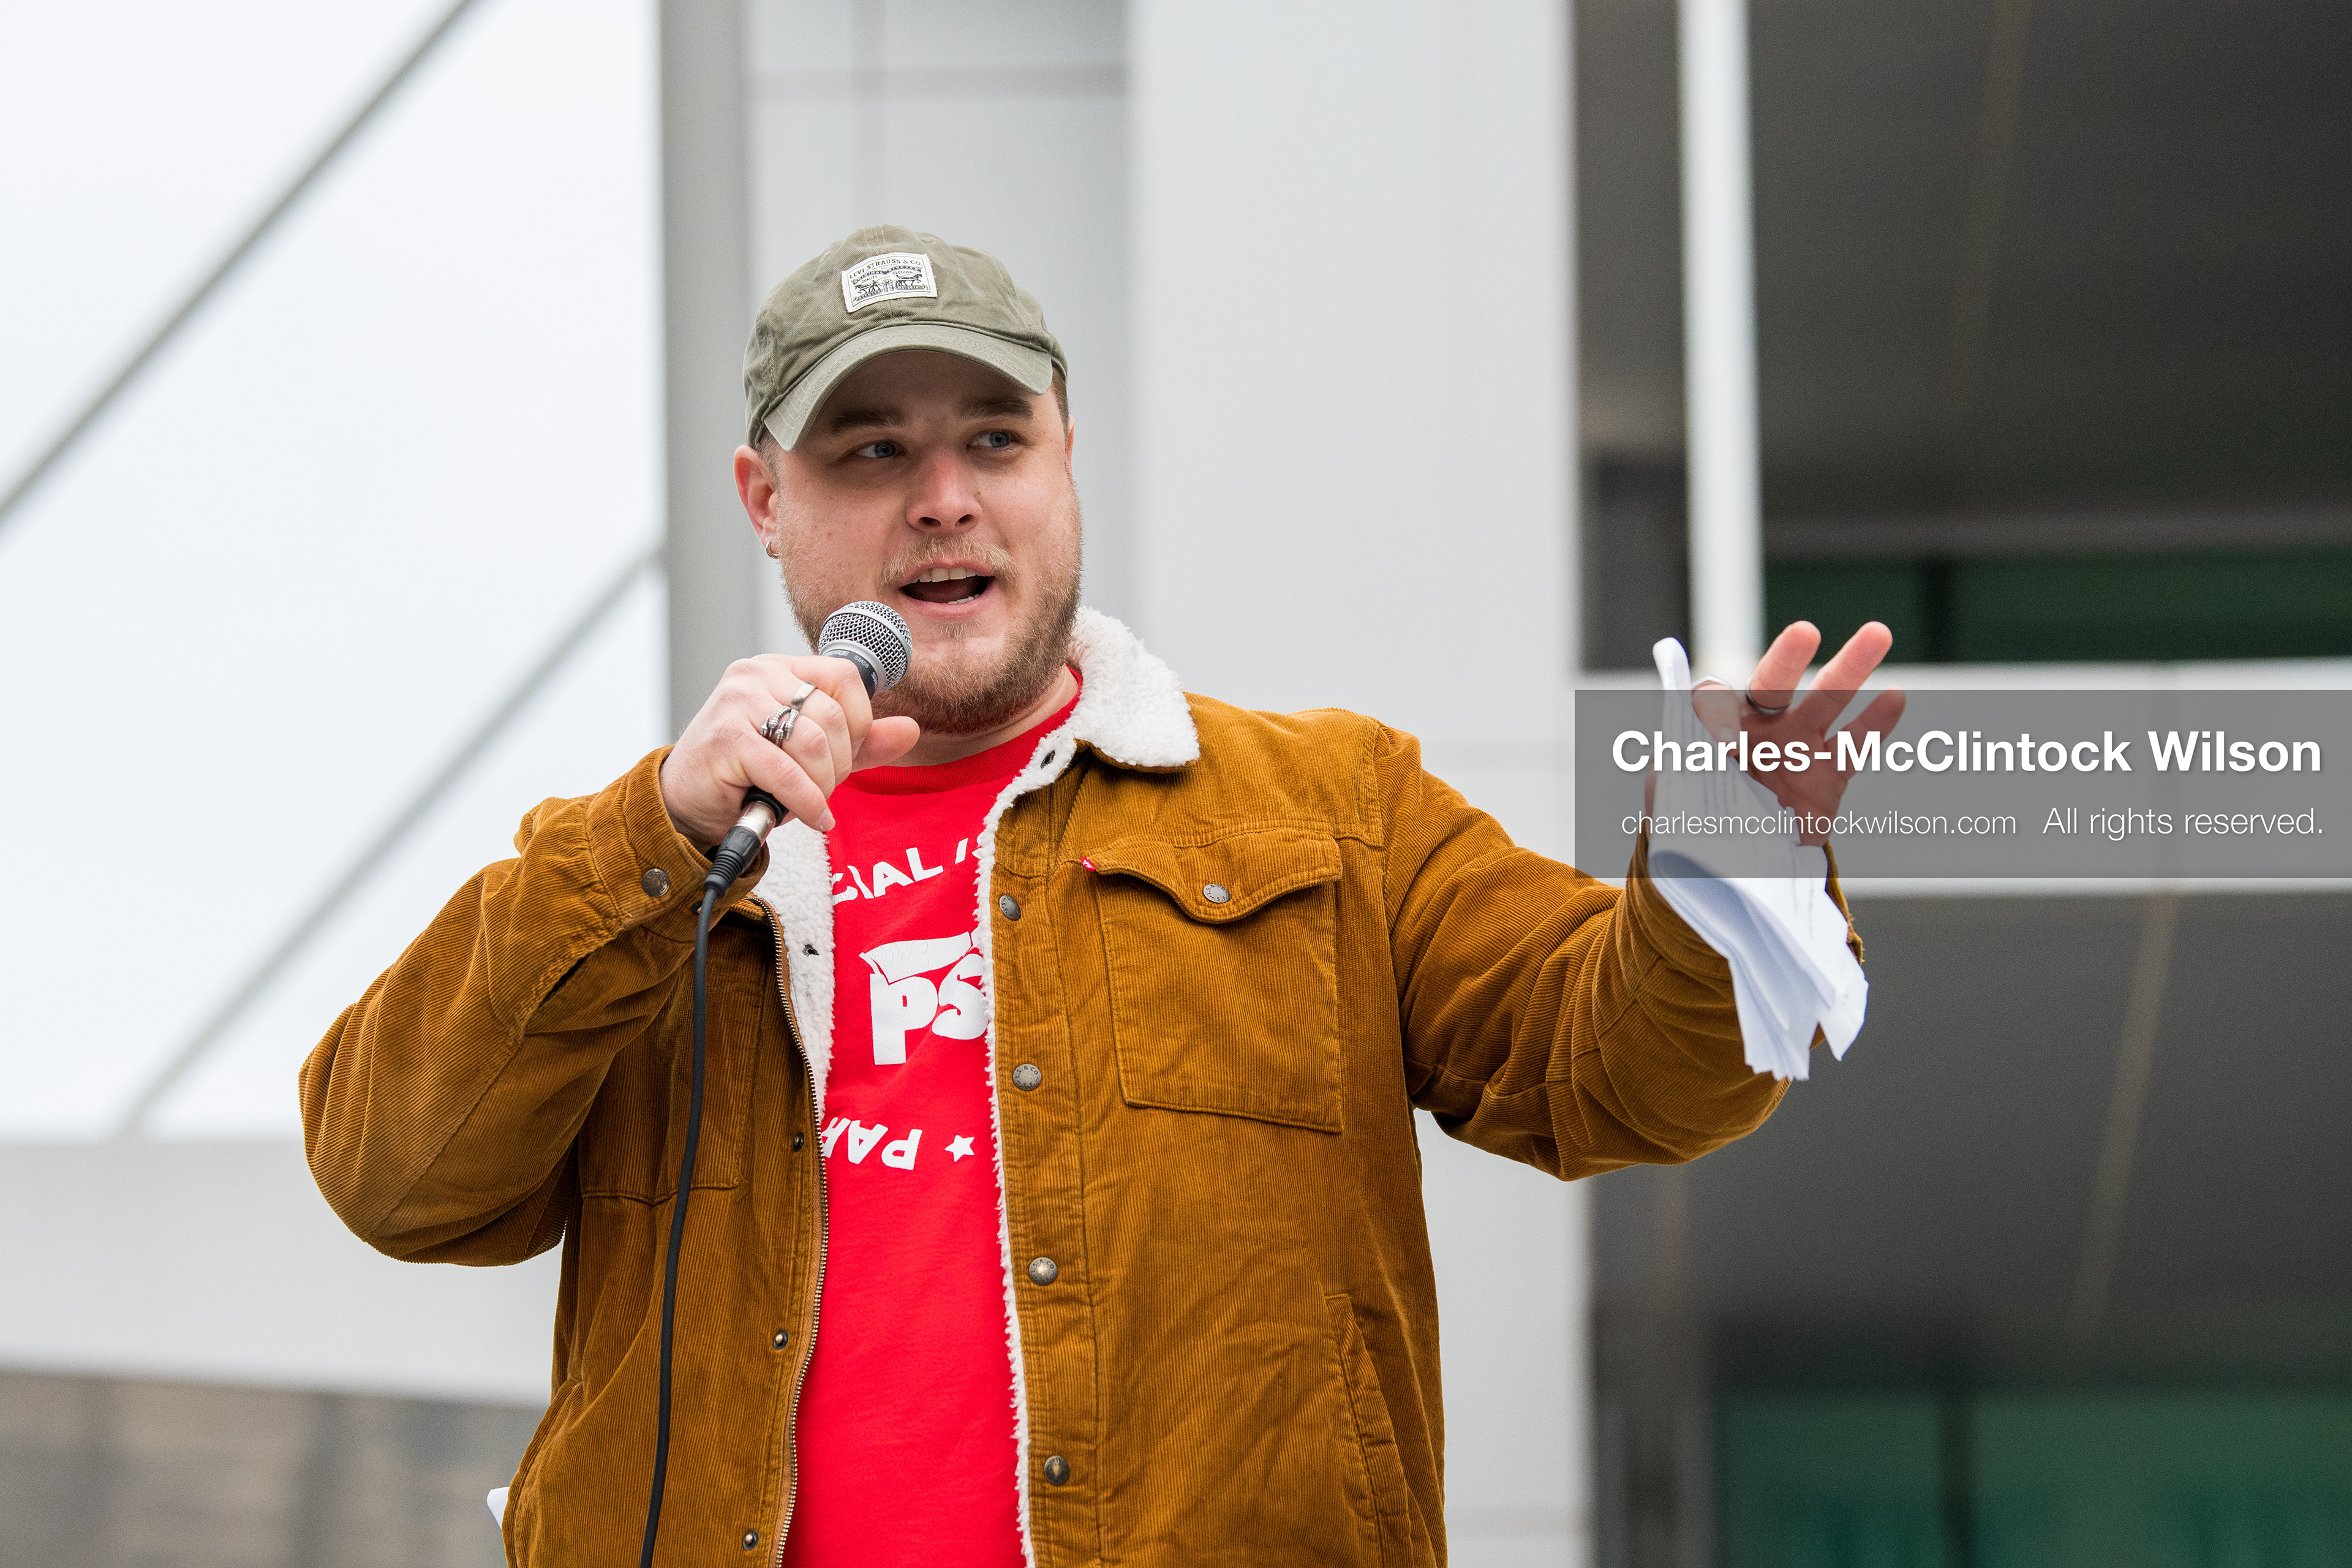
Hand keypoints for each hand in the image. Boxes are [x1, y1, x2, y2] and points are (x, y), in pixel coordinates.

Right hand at [659, 656, 920, 845]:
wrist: (685, 803)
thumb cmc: (748, 775)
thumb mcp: (812, 755)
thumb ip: (860, 742)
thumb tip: (910, 729)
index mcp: (779, 668)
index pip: (845, 675)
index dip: (859, 721)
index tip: (844, 753)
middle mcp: (756, 674)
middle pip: (833, 715)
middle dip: (840, 763)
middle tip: (822, 786)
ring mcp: (737, 702)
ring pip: (814, 743)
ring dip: (822, 785)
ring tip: (810, 801)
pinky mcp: (727, 738)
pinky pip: (789, 772)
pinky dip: (808, 802)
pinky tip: (811, 817)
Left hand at [1689, 621, 1906, 844]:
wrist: (1737, 860)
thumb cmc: (1701, 814)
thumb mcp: (1681, 785)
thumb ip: (1689, 751)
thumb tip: (1719, 730)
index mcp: (1718, 724)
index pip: (1715, 700)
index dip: (1717, 712)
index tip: (1721, 734)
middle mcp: (1762, 726)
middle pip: (1776, 682)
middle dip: (1790, 657)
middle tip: (1804, 633)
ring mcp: (1798, 746)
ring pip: (1826, 700)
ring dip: (1850, 668)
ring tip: (1877, 636)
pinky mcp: (1828, 774)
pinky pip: (1855, 745)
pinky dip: (1876, 723)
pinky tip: (1893, 698)